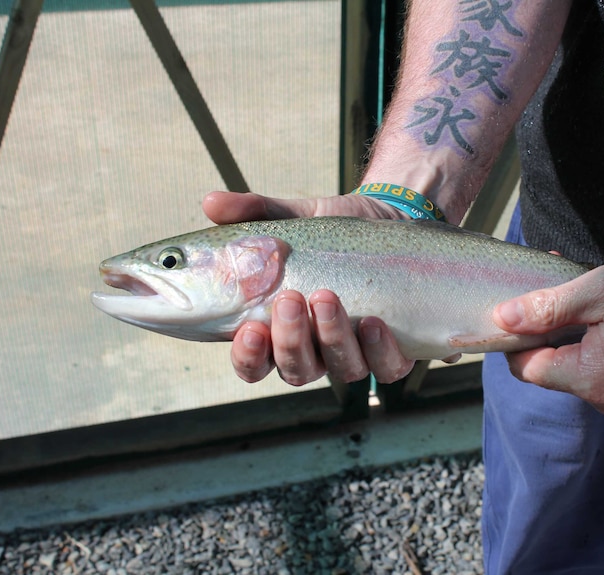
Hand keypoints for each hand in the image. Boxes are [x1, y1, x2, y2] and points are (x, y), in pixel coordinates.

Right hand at [203, 191, 414, 383]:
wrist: (389, 218)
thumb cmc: (330, 231)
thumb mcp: (291, 218)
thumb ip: (252, 213)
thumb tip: (210, 201)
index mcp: (280, 330)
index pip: (254, 363)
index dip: (249, 357)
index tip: (249, 330)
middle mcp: (316, 350)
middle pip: (296, 370)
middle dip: (290, 340)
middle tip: (289, 299)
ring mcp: (356, 353)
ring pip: (341, 369)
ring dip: (332, 337)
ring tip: (327, 296)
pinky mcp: (393, 350)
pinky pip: (387, 367)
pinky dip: (379, 350)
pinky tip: (374, 322)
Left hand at [493, 250, 603, 414]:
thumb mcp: (601, 289)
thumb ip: (548, 308)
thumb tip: (501, 319)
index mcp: (590, 378)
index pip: (526, 368)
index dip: (517, 337)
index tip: (525, 304)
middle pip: (550, 367)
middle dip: (546, 328)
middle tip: (560, 285)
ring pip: (574, 365)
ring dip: (571, 331)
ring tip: (588, 292)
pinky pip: (600, 367)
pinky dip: (594, 340)